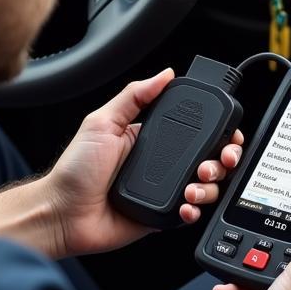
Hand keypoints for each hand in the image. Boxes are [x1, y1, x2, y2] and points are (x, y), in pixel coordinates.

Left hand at [43, 68, 243, 256]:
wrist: (63, 214)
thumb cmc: (75, 170)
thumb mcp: (102, 122)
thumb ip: (134, 96)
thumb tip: (164, 74)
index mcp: (152, 139)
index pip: (197, 131)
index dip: (219, 132)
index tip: (227, 134)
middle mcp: (163, 164)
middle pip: (211, 159)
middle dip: (223, 160)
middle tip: (217, 162)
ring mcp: (165, 191)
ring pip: (208, 187)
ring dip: (210, 186)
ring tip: (194, 186)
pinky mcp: (163, 215)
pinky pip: (192, 213)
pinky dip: (196, 209)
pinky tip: (186, 205)